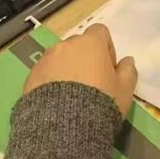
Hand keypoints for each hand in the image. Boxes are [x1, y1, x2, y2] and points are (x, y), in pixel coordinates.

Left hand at [23, 24, 137, 115]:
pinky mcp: (32, 76)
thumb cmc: (100, 102)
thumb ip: (128, 71)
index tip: (107, 68)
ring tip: (71, 94)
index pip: (100, 32)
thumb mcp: (124, 90)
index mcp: (90, 43)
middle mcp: (66, 45)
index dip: (106, 47)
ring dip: (66, 68)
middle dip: (84, 58)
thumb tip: (127, 60)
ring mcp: (46, 59)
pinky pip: (45, 72)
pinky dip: (51, 81)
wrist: (64, 126)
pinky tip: (56, 102)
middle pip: (78, 44)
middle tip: (90, 82)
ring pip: (60, 58)